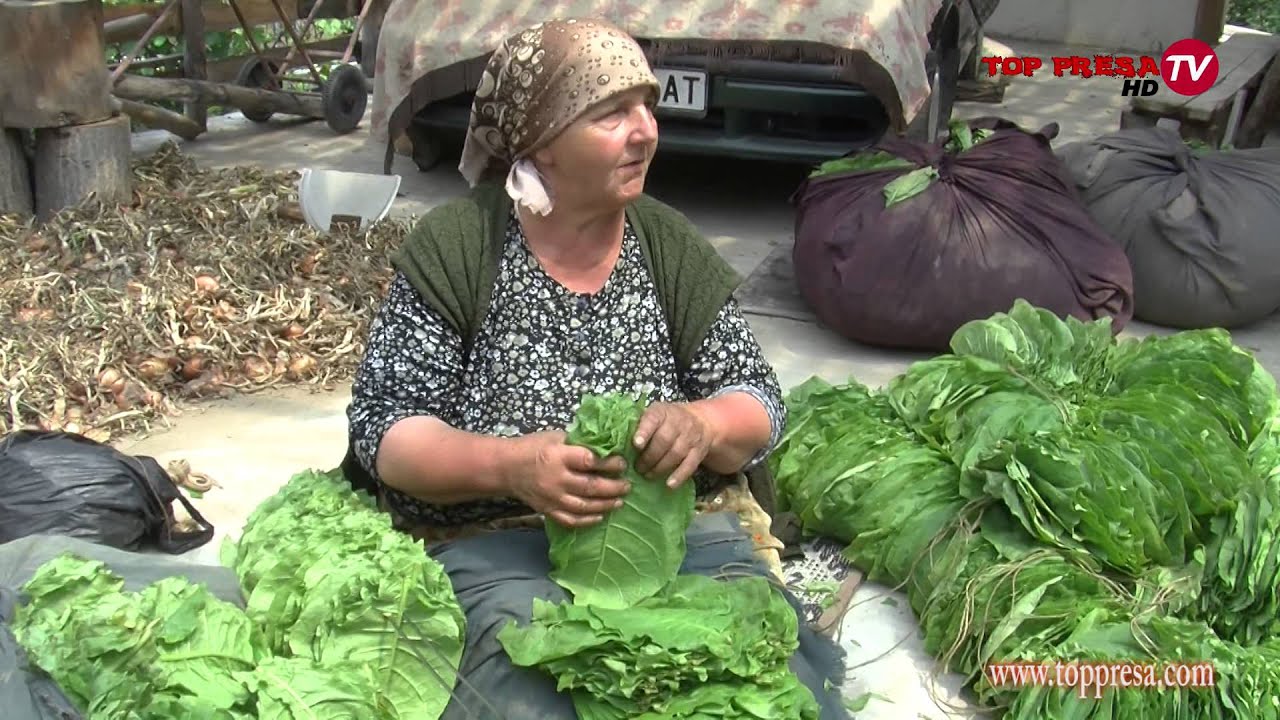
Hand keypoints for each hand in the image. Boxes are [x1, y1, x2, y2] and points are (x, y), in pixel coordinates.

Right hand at [505, 430, 629, 527]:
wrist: (506, 468)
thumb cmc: (532, 447)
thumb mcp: (555, 437)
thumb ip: (578, 444)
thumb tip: (605, 447)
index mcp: (559, 456)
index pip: (590, 461)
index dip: (610, 464)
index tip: (623, 464)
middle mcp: (556, 479)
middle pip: (591, 487)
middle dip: (613, 487)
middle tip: (627, 486)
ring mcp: (552, 498)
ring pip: (584, 506)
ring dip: (605, 505)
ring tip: (620, 502)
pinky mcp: (548, 510)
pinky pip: (570, 520)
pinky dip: (587, 521)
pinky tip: (600, 517)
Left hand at [632, 402, 714, 488]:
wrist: (700, 421)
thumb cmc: (667, 421)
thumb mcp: (654, 415)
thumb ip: (639, 425)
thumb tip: (617, 442)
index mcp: (662, 412)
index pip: (653, 419)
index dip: (644, 432)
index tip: (636, 444)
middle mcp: (678, 422)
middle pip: (664, 440)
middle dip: (649, 457)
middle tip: (638, 468)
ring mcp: (691, 436)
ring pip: (676, 453)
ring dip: (660, 467)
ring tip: (648, 475)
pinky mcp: (699, 451)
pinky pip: (690, 465)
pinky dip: (679, 475)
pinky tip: (669, 484)